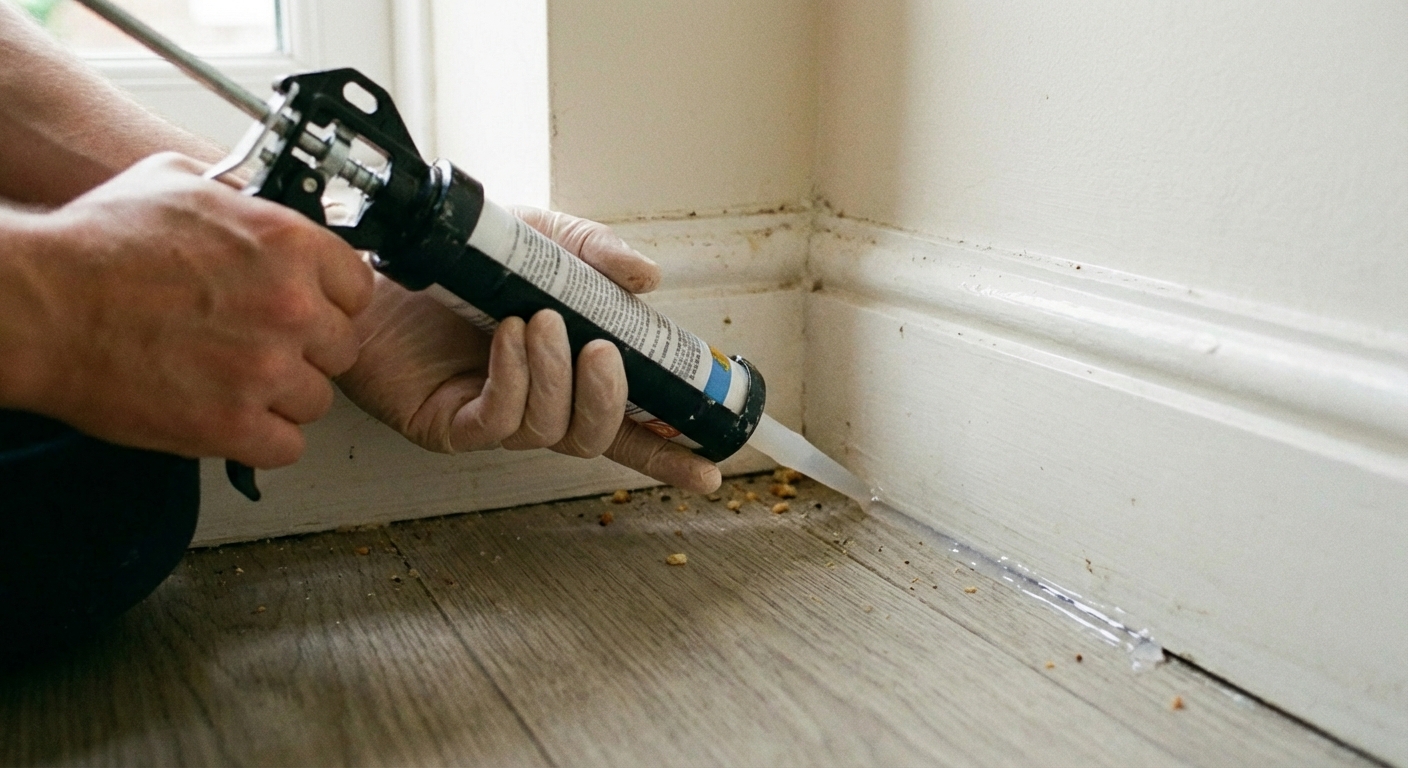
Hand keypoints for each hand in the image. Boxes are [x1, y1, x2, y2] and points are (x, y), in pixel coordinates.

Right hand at [0, 153, 373, 467]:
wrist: (39, 304)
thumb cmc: (95, 244)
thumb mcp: (179, 183)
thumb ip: (242, 201)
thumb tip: (264, 208)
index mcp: (289, 245)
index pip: (358, 288)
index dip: (329, 302)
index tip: (306, 310)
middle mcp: (291, 307)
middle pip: (342, 349)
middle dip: (304, 351)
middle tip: (259, 347)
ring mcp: (265, 370)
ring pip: (316, 401)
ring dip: (281, 397)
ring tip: (233, 382)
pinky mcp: (233, 425)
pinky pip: (286, 447)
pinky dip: (260, 439)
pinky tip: (228, 416)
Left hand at [335, 207, 723, 492]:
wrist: (378, 256)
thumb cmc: (455, 257)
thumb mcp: (539, 240)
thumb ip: (594, 256)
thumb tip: (649, 278)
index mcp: (566, 371)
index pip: (627, 423)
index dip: (668, 449)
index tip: (711, 464)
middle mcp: (535, 401)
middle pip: (596, 438)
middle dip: (611, 402)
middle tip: (601, 353)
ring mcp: (493, 416)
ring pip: (549, 429)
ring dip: (554, 376)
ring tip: (539, 322)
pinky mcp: (448, 422)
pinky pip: (498, 420)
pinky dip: (513, 379)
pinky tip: (508, 338)